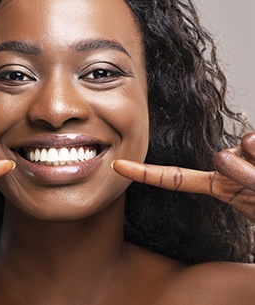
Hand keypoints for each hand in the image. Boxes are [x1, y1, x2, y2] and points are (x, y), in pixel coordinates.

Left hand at [112, 132, 254, 221]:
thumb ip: (246, 184)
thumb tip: (242, 146)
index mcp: (220, 188)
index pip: (176, 178)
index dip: (146, 174)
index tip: (116, 166)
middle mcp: (229, 167)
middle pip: (222, 157)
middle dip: (243, 171)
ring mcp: (247, 156)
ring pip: (246, 145)